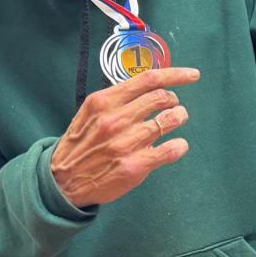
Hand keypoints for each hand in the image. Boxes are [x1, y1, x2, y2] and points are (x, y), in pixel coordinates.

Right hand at [50, 67, 199, 205]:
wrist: (62, 181)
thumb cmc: (82, 143)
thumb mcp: (91, 112)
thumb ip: (118, 98)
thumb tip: (150, 86)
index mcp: (104, 101)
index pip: (148, 79)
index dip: (175, 75)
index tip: (192, 75)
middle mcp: (115, 119)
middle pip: (162, 97)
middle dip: (174, 100)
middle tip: (173, 106)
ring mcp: (125, 143)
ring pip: (170, 120)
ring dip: (179, 117)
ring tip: (176, 120)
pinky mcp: (135, 166)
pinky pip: (170, 150)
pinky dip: (180, 145)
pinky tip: (178, 145)